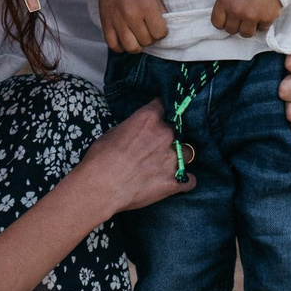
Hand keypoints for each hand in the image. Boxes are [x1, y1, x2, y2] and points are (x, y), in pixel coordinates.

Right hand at [75, 101, 196, 214]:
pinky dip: (184, 182)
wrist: (100, 186)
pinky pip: (190, 181)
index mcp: (150, 118)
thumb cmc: (100, 158)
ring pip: (188, 152)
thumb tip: (137, 133)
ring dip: (180, 157)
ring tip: (168, 164)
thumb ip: (133, 128)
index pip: (165, 105)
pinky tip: (177, 182)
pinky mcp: (174, 181)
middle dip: (170, 137)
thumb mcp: (113, 132)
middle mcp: (166, 134)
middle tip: (157, 147)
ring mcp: (173, 158)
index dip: (162, 112)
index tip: (161, 116)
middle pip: (178, 130)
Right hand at [94, 0, 168, 53]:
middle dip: (150, 37)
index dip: (161, 32)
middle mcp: (131, 15)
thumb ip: (160, 13)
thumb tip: (163, 31)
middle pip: (147, 41)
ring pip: (131, 48)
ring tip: (137, 38)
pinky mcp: (106, 24)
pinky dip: (121, 46)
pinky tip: (124, 39)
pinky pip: (114, 46)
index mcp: (147, 6)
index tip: (158, 26)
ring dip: (137, 45)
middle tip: (147, 29)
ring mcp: (117, 21)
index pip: (160, 33)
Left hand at [210, 0, 283, 38]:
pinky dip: (264, 22)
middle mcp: (236, 10)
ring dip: (250, 27)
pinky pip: (262, 29)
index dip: (224, 23)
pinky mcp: (266, 18)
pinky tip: (265, 11)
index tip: (230, 19)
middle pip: (231, 30)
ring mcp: (251, 16)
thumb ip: (226, 5)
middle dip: (237, 25)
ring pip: (246, 34)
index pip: (217, 23)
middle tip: (244, 16)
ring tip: (254, 17)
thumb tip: (226, 22)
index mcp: (224, 1)